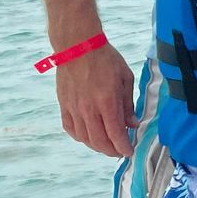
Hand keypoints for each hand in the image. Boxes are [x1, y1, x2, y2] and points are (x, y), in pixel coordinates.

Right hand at [55, 41, 137, 158]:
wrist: (78, 46)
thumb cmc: (105, 59)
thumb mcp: (125, 78)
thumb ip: (128, 104)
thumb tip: (132, 124)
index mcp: (107, 102)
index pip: (115, 134)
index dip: (123, 147)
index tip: (129, 151)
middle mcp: (89, 109)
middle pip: (99, 141)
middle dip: (111, 150)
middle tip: (120, 151)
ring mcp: (74, 108)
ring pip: (84, 138)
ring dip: (96, 146)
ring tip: (106, 145)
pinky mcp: (64, 105)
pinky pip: (70, 128)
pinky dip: (80, 137)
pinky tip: (88, 136)